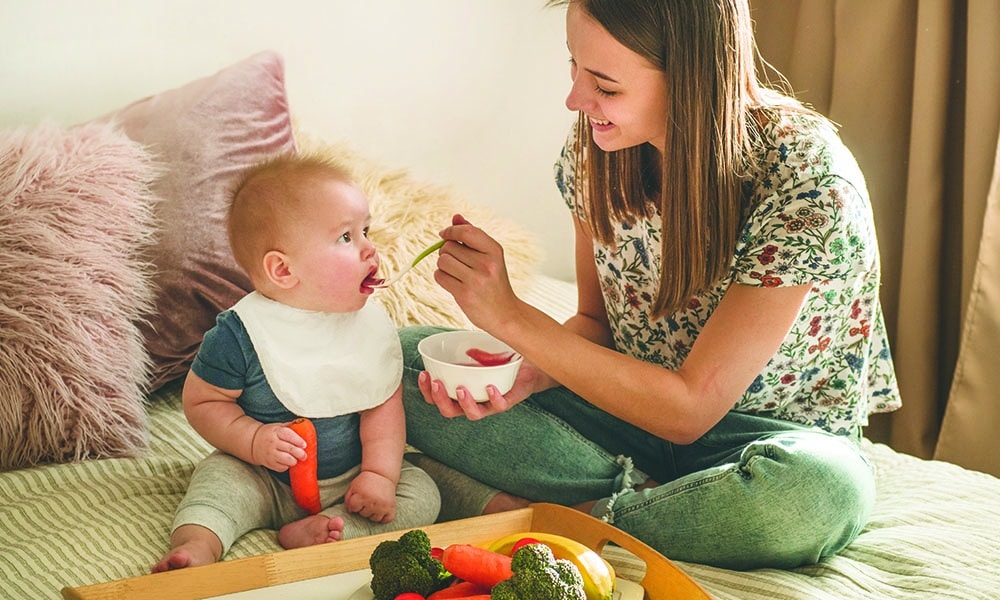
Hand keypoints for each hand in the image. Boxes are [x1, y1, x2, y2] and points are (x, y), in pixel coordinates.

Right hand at [250, 422, 306, 471]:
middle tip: (304, 455)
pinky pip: (281, 467)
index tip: (304, 445)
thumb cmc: (270, 434)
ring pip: (287, 460)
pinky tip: (287, 462)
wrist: (253, 442)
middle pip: (290, 449)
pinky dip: (287, 466)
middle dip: (300, 453)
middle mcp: (273, 443)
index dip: (298, 441)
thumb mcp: (278, 426)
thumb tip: (304, 425)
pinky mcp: (269, 463)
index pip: (289, 436)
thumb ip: (290, 426)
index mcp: (276, 432)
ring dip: (294, 461)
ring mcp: (270, 454)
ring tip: (296, 459)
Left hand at [344, 470, 396, 522]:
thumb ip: (348, 499)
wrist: (382, 474)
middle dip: (364, 508)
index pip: (353, 508)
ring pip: (375, 519)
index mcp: (362, 495)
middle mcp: (373, 501)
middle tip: (368, 498)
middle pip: (363, 514)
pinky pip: (387, 519)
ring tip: (374, 503)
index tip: (359, 497)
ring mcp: (383, 506)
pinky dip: (385, 516)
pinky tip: (382, 509)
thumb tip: (351, 512)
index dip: (354, 504)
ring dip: (373, 513)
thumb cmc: (365, 481)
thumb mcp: (353, 487)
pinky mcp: (391, 508)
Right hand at [417, 359, 546, 420]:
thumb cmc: (500, 363)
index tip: (423, 374)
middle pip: (450, 411)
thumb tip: (457, 342)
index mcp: (460, 393)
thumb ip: (469, 351)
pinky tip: (489, 387)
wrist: (528, 368)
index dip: (427, 391)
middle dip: (440, 399)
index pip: (436, 398)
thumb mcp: (480, 355)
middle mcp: (473, 403)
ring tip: (460, 389)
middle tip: (437, 383)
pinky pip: (499, 406)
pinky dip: (493, 398)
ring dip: (464, 403)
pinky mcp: (507, 402)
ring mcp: (489, 405)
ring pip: (473, 414)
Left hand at [435, 214, 519, 330]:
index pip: (466, 231)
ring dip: (443, 266)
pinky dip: (442, 278)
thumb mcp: (490, 256)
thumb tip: (455, 217)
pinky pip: (440, 276)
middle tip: (457, 262)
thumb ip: (473, 236)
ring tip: (456, 274)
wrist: (506, 314)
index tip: (444, 234)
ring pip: (442, 261)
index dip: (451, 231)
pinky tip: (454, 283)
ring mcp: (475, 280)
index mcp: (495, 251)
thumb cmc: (495, 283)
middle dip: (447, 252)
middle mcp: (486, 264)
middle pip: (449, 246)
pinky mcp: (464, 294)